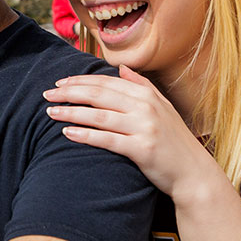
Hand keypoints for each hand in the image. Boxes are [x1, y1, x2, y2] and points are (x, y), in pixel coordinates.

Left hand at [42, 66, 223, 196]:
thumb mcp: (162, 107)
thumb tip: (121, 68)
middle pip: (99, 94)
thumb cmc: (173, 140)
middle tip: (47, 95)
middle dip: (69, 93)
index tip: (60, 83)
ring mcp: (144, 127)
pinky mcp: (141, 149)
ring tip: (51, 112)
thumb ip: (142, 85)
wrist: (193, 172)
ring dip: (71, 112)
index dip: (80, 81)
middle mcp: (145, 107)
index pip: (106, 82)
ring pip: (99, 115)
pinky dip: (85, 135)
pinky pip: (107, 139)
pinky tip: (67, 132)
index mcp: (147, 94)